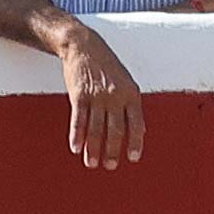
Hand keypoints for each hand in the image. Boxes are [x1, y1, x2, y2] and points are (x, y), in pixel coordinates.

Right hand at [56, 25, 143, 169]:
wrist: (84, 47)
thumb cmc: (106, 66)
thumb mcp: (125, 81)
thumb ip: (130, 103)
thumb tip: (138, 128)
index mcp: (131, 93)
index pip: (136, 123)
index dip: (135, 142)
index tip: (132, 158)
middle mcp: (116, 96)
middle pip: (115, 130)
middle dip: (112, 150)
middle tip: (109, 166)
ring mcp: (97, 96)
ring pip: (96, 128)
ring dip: (94, 149)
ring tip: (92, 163)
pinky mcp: (79, 95)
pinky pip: (79, 120)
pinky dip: (77, 136)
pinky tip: (75, 148)